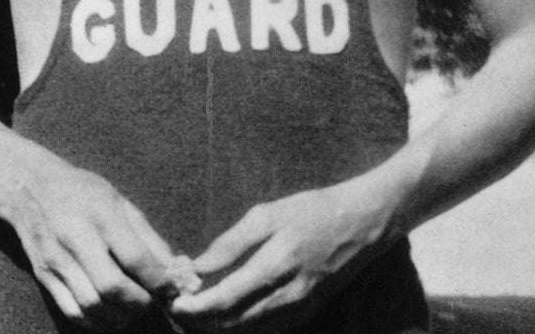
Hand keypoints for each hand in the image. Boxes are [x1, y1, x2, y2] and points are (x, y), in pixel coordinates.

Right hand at [2, 159, 189, 330]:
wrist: (28, 187)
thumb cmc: (83, 193)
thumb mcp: (120, 202)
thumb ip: (148, 237)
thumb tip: (175, 271)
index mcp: (101, 214)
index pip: (135, 258)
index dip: (159, 281)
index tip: (171, 289)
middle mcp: (76, 238)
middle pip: (112, 288)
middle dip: (140, 303)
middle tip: (152, 302)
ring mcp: (56, 260)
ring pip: (92, 306)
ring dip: (120, 317)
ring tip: (132, 310)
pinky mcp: (44, 276)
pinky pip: (72, 312)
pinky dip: (96, 323)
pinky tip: (110, 315)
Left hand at [166, 180, 390, 331]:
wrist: (362, 225)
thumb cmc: (311, 212)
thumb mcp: (267, 215)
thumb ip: (230, 243)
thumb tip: (196, 266)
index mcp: (275, 266)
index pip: (224, 300)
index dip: (194, 307)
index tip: (173, 303)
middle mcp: (287, 296)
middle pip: (232, 323)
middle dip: (200, 320)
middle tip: (177, 308)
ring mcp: (299, 310)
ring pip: (248, 331)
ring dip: (217, 325)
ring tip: (194, 310)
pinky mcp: (305, 315)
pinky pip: (265, 329)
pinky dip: (240, 325)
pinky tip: (224, 312)